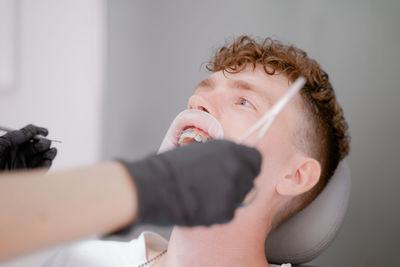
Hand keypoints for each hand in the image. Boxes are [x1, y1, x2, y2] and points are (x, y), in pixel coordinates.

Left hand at [0, 124, 56, 170]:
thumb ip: (14, 137)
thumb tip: (31, 130)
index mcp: (9, 144)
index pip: (26, 135)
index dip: (37, 132)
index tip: (45, 131)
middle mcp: (17, 154)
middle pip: (36, 145)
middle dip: (43, 143)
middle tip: (44, 144)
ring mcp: (22, 165)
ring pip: (40, 157)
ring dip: (48, 153)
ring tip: (50, 153)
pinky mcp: (26, 176)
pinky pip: (40, 169)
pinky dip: (46, 165)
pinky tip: (47, 161)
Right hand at [121, 139, 261, 225]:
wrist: (155, 186)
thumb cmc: (171, 166)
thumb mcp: (202, 149)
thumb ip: (223, 155)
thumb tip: (232, 162)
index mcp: (232, 151)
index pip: (256, 160)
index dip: (247, 165)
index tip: (240, 169)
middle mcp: (237, 170)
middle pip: (249, 180)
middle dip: (237, 182)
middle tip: (217, 184)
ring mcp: (232, 192)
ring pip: (239, 197)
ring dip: (227, 197)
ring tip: (204, 194)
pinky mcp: (225, 212)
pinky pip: (228, 212)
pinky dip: (218, 211)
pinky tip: (201, 205)